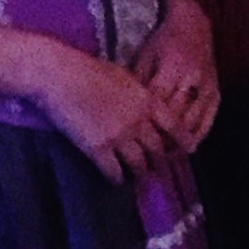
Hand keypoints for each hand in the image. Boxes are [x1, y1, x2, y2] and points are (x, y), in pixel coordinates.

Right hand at [36, 41, 174, 181]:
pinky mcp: (98, 149)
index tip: (189, 150)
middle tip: (160, 169)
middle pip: (158, 150)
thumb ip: (138, 94)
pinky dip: (116, 178)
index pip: (174, 126)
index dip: (183, 140)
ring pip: (139, 164)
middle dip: (161, 162)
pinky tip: (115, 179)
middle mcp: (138, 122)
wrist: (60, 75)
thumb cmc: (88, 69)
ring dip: (140, 173)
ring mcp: (119, 137)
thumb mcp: (123, 76)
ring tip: (139, 177)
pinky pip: (114, 171)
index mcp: (146, 101)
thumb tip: (144, 104)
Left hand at [130, 0, 219, 149]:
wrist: (194, 25)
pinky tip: (187, 148)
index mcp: (171, 69)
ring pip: (192, 123)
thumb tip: (121, 108)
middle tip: (146, 158)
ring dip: (178, 143)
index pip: (156, 105)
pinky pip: (208, 119)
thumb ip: (136, 81)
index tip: (132, 142)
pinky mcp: (215, 92)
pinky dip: (198, 136)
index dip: (145, 126)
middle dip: (160, 140)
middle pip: (174, 118)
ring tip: (164, 159)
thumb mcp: (144, 55)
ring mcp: (206, 88)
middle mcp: (191, 80)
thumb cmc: (163, 40)